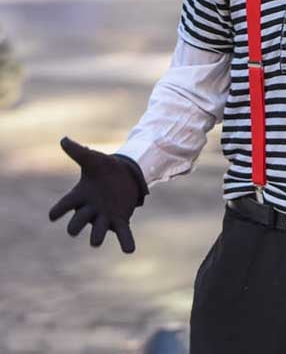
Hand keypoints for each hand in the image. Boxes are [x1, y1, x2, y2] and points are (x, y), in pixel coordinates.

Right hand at [48, 137, 145, 252]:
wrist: (126, 173)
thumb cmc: (105, 168)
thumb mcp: (93, 159)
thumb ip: (78, 151)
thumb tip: (63, 139)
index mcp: (80, 196)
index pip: (64, 206)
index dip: (58, 211)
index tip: (53, 216)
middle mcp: (89, 209)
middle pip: (77, 222)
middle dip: (76, 225)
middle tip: (74, 229)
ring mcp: (105, 216)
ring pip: (97, 231)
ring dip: (96, 236)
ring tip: (95, 242)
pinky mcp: (121, 219)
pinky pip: (122, 233)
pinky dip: (125, 242)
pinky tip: (129, 250)